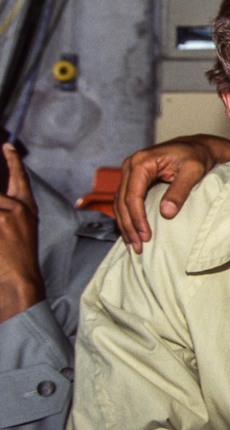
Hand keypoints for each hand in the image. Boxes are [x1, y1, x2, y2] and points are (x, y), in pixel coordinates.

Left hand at [0, 143, 44, 322]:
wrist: (20, 282)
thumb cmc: (18, 260)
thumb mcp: (21, 230)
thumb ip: (8, 212)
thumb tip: (1, 205)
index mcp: (26, 209)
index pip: (19, 179)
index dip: (13, 161)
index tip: (6, 147)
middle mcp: (16, 209)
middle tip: (1, 220)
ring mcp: (4, 216)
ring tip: (2, 231)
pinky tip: (0, 237)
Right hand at [116, 134, 229, 252]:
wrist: (199, 147)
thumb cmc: (197, 156)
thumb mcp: (193, 171)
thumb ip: (180, 190)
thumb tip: (166, 213)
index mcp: (142, 161)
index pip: (133, 195)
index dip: (138, 218)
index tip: (146, 236)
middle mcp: (131, 165)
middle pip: (123, 201)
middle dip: (129, 226)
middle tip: (138, 247)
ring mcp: (130, 172)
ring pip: (121, 203)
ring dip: (126, 226)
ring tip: (134, 246)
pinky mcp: (134, 180)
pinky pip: (126, 201)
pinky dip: (129, 218)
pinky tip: (133, 234)